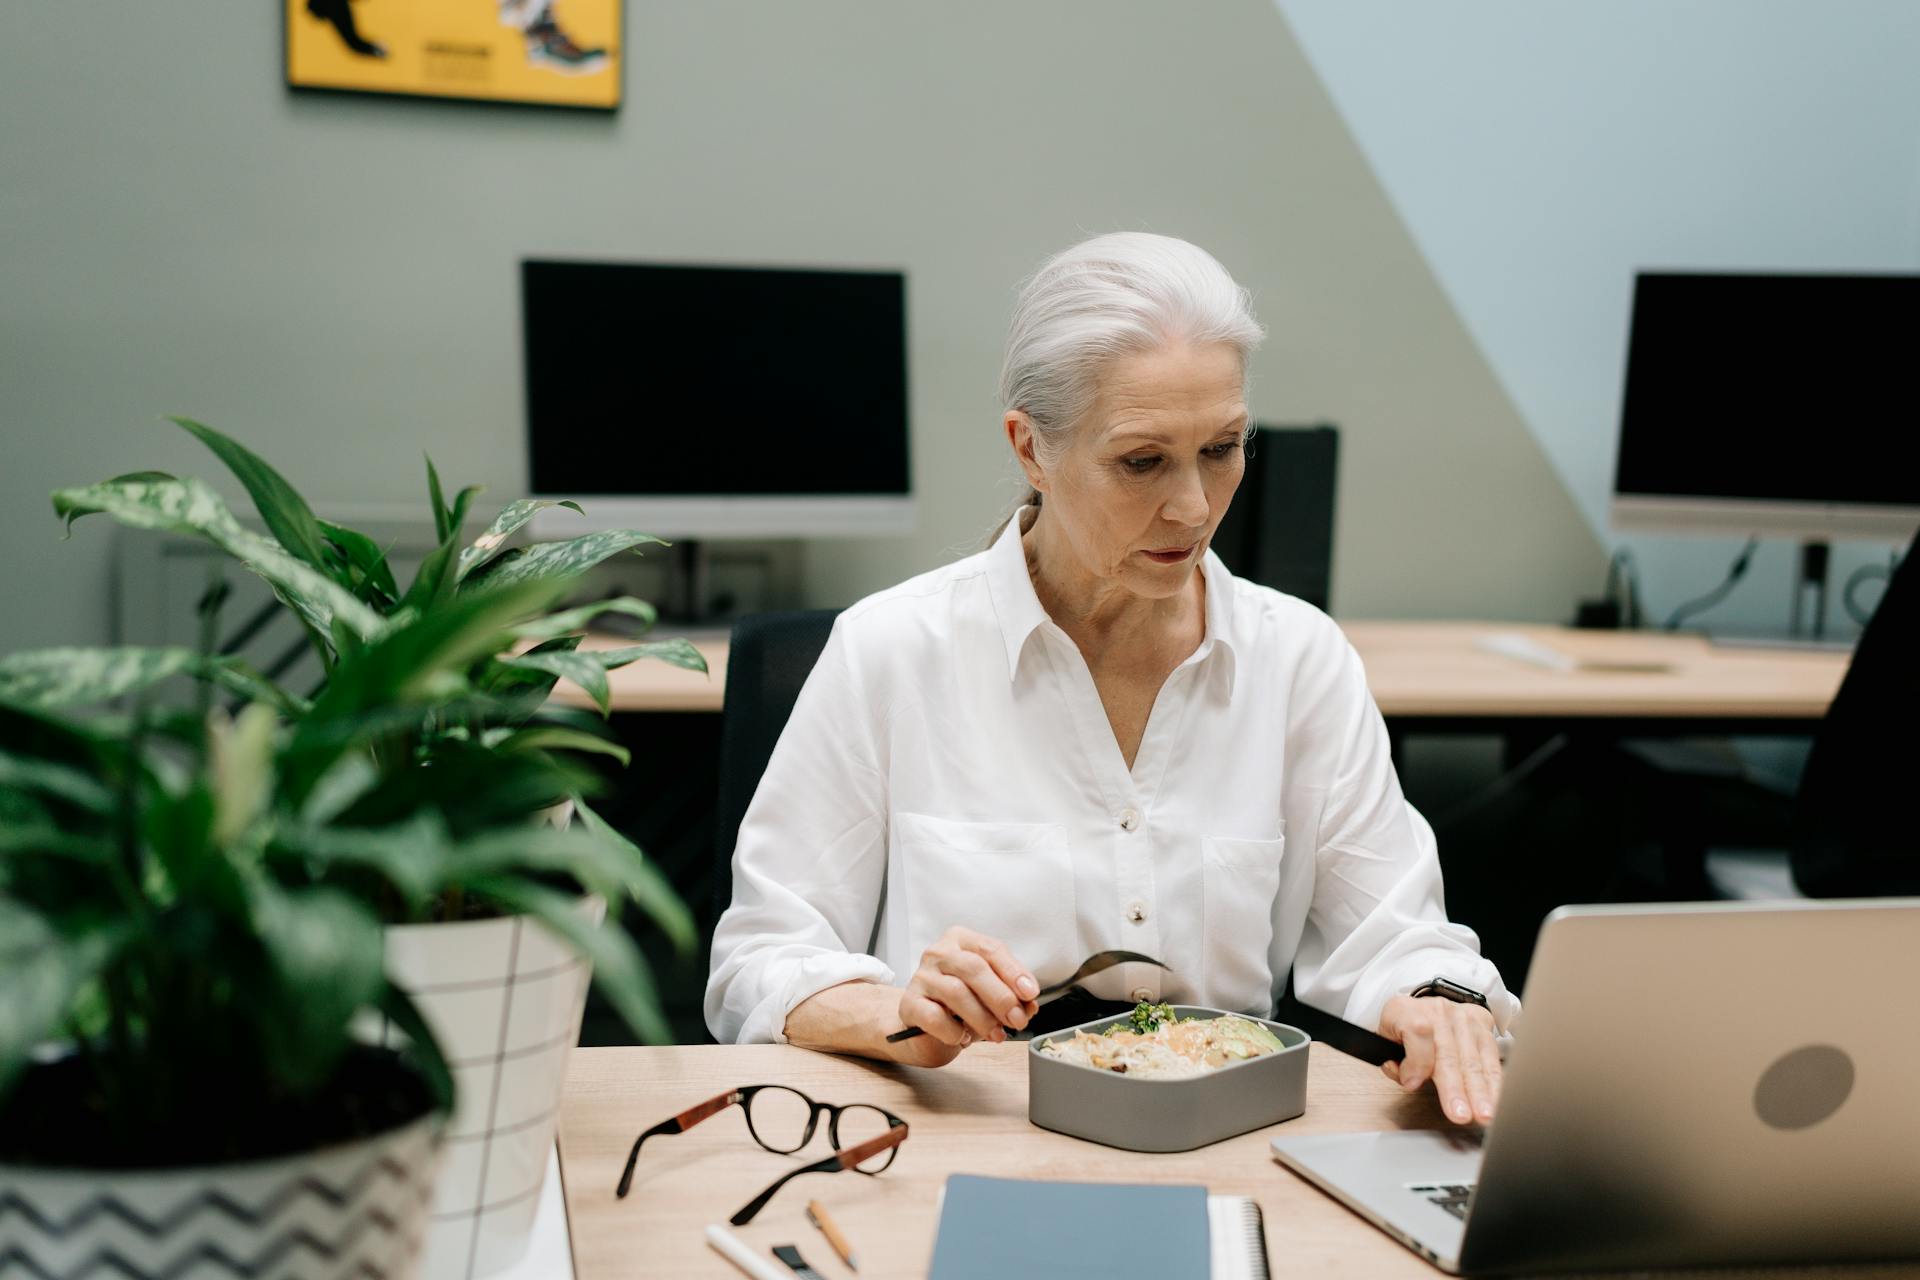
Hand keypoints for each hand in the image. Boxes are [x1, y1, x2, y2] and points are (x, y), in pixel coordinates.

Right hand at [893, 926, 1040, 1063]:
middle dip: (1001, 997)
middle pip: (974, 968)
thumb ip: (1011, 996)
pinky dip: (954, 1030)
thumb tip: (1028, 1006)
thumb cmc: (959, 1006)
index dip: (1014, 972)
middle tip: (1017, 1020)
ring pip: (956, 991)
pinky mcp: (909, 1003)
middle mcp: (939, 953)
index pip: (991, 949)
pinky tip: (961, 1037)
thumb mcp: (990, 997)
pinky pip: (934, 1016)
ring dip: (982, 1017)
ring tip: (995, 1034)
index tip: (1030, 994)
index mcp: (961, 940)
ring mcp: (921, 976)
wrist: (923, 1028)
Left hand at [1378, 994, 1501, 1124]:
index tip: (1412, 1084)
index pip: (1417, 1035)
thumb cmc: (1402, 1028)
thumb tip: (1411, 1081)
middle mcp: (1437, 1012)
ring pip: (1473, 1059)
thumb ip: (1393, 1062)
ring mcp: (1462, 1019)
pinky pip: (1491, 1057)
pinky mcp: (1482, 1027)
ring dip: (1479, 1091)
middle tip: (1460, 1113)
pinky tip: (1496, 1100)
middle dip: (1455, 1088)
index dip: (1416, 1063)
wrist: (1424, 1006)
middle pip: (1448, 1053)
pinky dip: (1495, 1082)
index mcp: (1407, 1011)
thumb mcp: (1385, 1039)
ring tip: (1483, 1113)